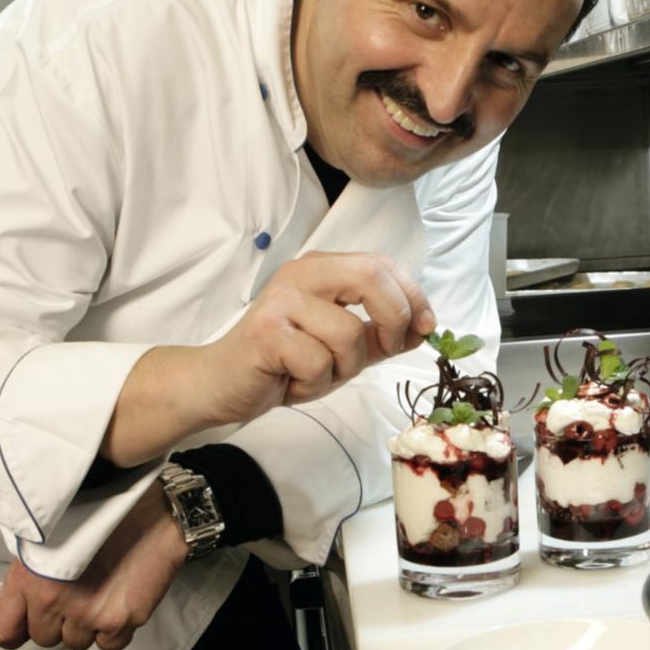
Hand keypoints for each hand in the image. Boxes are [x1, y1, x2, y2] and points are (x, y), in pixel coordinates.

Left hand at [0, 482, 185, 649]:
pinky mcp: (122, 620)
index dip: (14, 628)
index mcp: (31, 577)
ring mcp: (90, 613)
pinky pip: (108, 645)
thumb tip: (6, 596)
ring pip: (76, 643)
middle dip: (55, 622)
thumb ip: (25, 572)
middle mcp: (57, 599)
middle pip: (43, 638)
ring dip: (84, 626)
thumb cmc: (103, 516)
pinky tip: (117, 602)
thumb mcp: (49, 537)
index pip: (2, 630)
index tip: (22, 623)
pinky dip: (112, 631)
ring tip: (97, 593)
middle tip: (72, 594)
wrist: (154, 513)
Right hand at [199, 251, 435, 423]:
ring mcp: (282, 300)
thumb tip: (424, 327)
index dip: (413, 296)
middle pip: (371, 277)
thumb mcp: (343, 348)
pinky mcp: (267, 331)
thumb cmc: (284, 364)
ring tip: (315, 373)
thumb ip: (380, 334)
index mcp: (322, 270)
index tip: (427, 326)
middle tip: (387, 348)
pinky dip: (314, 384)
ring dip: (344, 368)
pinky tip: (292, 382)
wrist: (222, 384)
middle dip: (394, 319)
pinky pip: (319, 362)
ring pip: (349, 334)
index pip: (381, 265)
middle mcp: (301, 275)